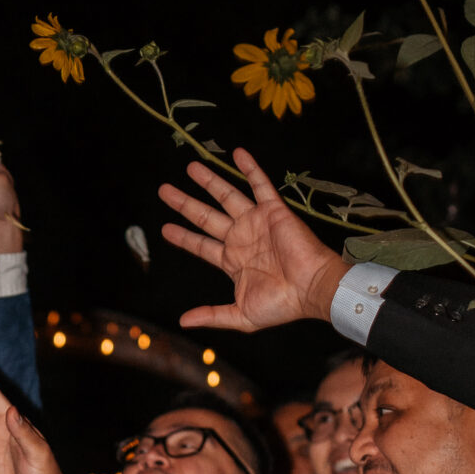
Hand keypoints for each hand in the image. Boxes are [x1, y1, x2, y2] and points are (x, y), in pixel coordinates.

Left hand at [160, 149, 344, 330]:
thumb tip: (183, 321)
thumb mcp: (240, 316)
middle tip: (164, 190)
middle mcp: (241, 238)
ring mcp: (256, 222)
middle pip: (206, 216)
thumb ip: (212, 315)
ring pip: (226, 195)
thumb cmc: (281, 305)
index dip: (183, 237)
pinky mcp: (273, 210)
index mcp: (232, 261)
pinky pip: (259, 183)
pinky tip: (236, 152)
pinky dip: (249, 168)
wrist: (310, 289)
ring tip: (190, 167)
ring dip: (209, 180)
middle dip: (184, 203)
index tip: (164, 228)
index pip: (201, 245)